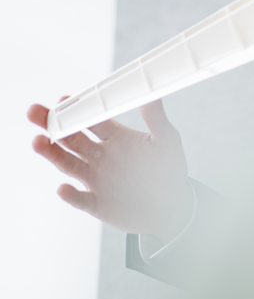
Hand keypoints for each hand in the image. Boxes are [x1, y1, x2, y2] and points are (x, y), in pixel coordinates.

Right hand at [27, 99, 192, 241]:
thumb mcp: (168, 142)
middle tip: (35, 112)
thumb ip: (157, 118)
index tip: (63, 100)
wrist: (173, 206)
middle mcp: (100, 156)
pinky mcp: (97, 203)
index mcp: (115, 138)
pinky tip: (64, 188)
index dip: (77, 110)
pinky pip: (79, 199)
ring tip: (37, 142)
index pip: (91, 120)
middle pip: (70, 139)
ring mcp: (96, 179)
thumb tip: (151, 93)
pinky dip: (70, 194)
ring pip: (68, 165)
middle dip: (52, 126)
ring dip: (52, 154)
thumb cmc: (169, 171)